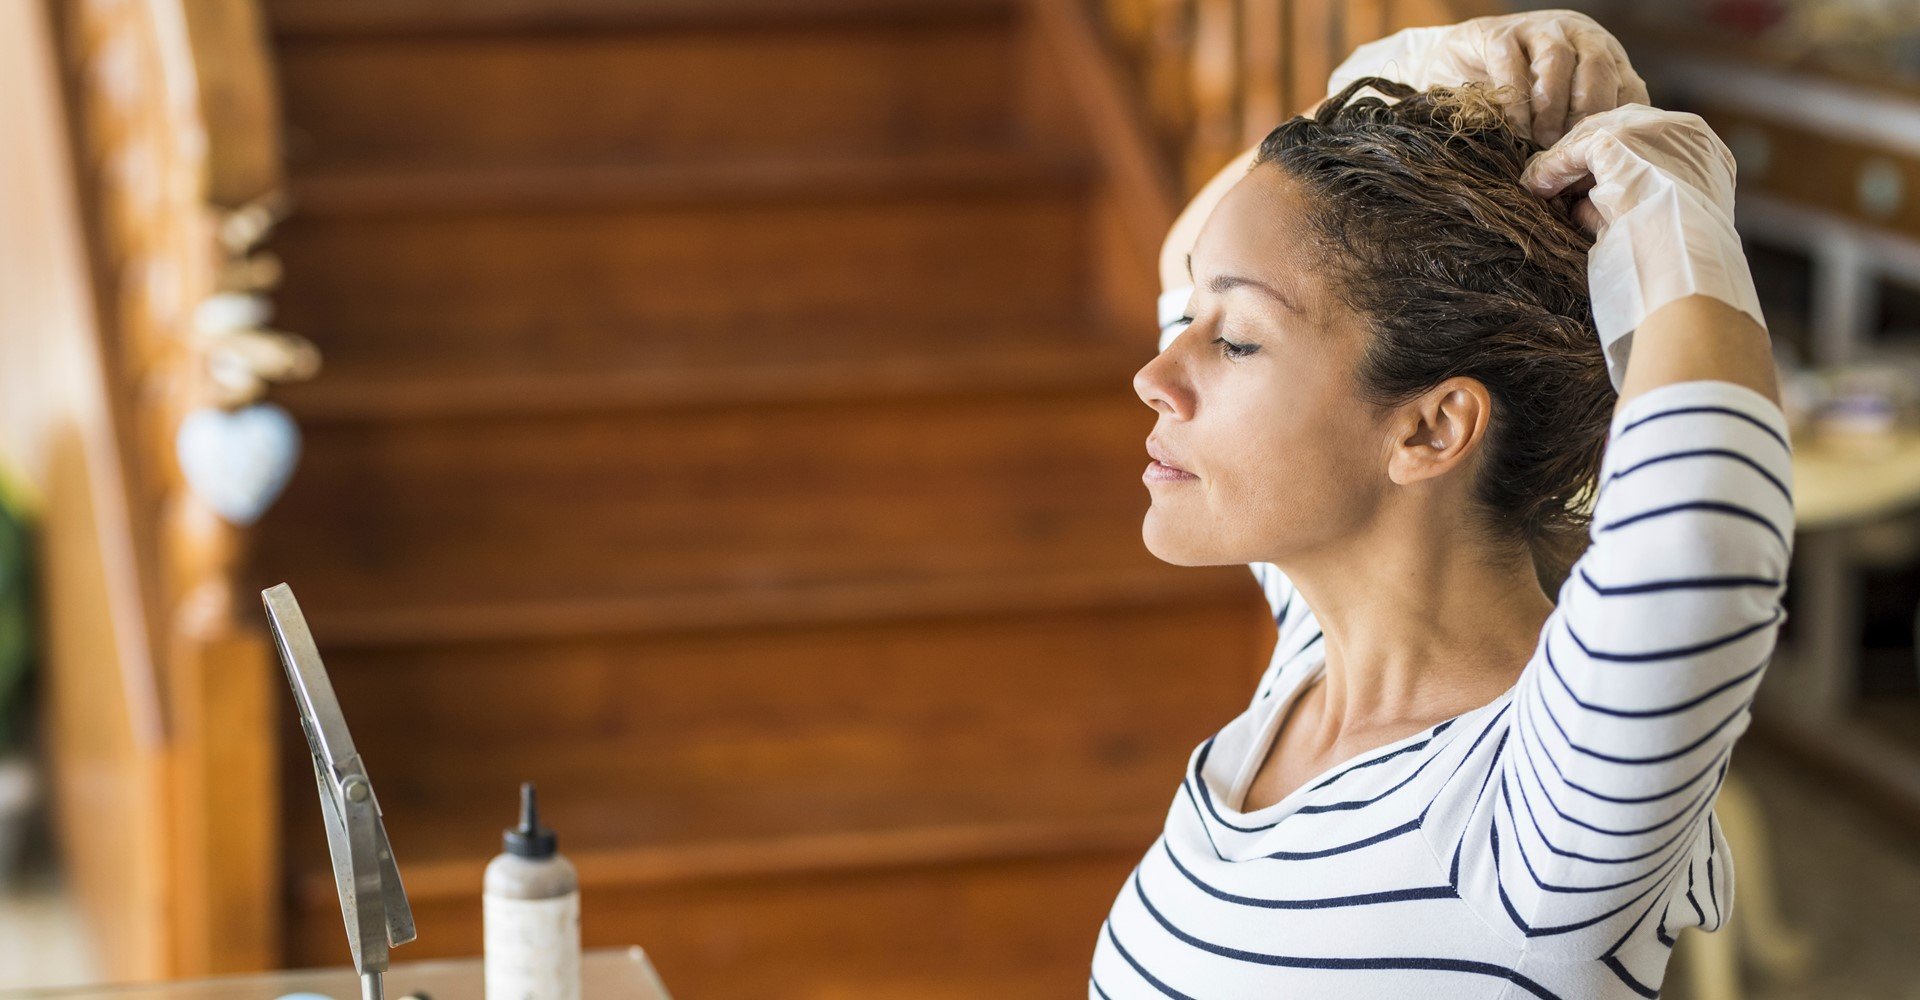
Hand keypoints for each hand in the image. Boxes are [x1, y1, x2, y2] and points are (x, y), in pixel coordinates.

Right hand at [1326, 9, 1649, 145]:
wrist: (1457, 65)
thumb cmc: (1514, 102)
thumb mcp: (1555, 116)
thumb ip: (1576, 137)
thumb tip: (1587, 191)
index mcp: (1605, 59)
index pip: (1627, 89)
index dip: (1615, 129)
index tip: (1598, 167)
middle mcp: (1580, 37)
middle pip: (1599, 71)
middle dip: (1586, 117)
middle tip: (1570, 155)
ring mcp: (1540, 30)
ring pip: (1559, 62)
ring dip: (1552, 109)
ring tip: (1540, 144)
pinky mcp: (1499, 34)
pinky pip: (1512, 65)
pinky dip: (1516, 102)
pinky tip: (1513, 130)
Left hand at [1517, 104, 1763, 390]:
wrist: (1682, 266)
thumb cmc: (1675, 259)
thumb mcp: (1659, 223)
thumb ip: (1628, 203)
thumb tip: (1583, 204)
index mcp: (1702, 149)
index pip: (1647, 140)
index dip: (1613, 161)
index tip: (1589, 184)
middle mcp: (1682, 130)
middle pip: (1620, 128)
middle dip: (1586, 156)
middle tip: (1557, 183)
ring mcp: (1652, 130)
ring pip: (1595, 135)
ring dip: (1565, 163)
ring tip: (1541, 187)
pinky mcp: (1619, 141)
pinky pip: (1576, 149)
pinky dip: (1554, 167)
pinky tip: (1537, 185)